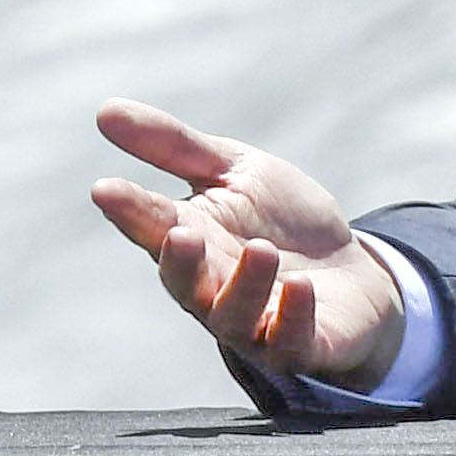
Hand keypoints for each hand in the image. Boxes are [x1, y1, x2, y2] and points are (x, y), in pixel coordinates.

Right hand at [93, 102, 405, 387]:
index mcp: (194, 241)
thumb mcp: (234, 171)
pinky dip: (293, 317)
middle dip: (180, 262)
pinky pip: (290, 341)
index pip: (154, 227)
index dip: (130, 211)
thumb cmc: (281, 222)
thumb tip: (104, 110)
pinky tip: (299, 287)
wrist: (351, 272)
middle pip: (185, 283)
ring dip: (244, 286)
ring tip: (261, 250)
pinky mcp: (302, 345)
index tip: (105, 189)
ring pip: (233, 317)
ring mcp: (256, 322)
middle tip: (180, 234)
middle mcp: (214, 289)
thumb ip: (174, 146)